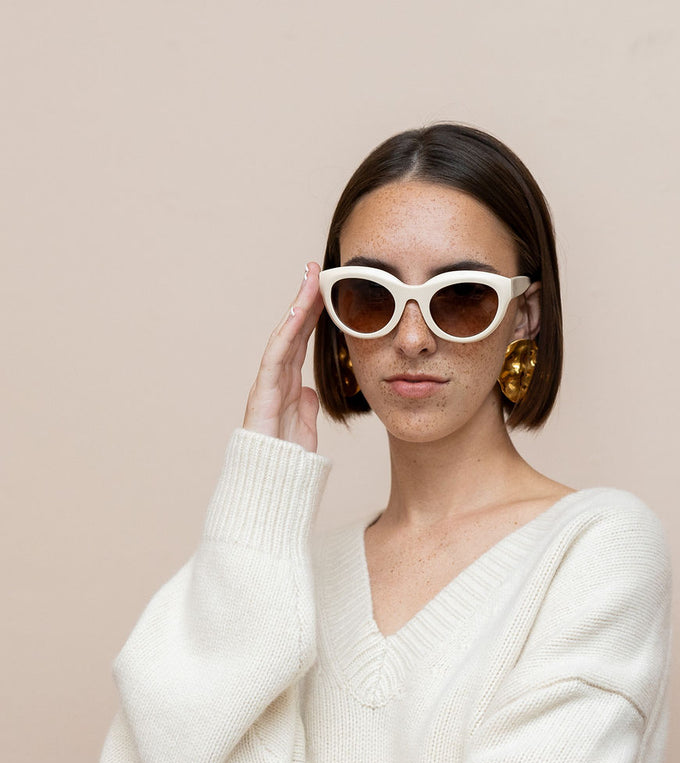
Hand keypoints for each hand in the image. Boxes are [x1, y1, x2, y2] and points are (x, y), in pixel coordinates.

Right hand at [243, 263, 323, 451]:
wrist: (269, 486)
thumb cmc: (284, 463)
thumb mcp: (303, 431)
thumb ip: (305, 409)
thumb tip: (310, 391)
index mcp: (288, 386)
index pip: (302, 342)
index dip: (313, 316)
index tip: (326, 290)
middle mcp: (276, 379)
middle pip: (293, 331)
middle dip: (304, 299)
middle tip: (317, 269)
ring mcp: (267, 383)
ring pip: (284, 335)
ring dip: (297, 305)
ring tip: (309, 278)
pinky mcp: (262, 392)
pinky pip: (276, 355)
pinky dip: (287, 332)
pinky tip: (298, 311)